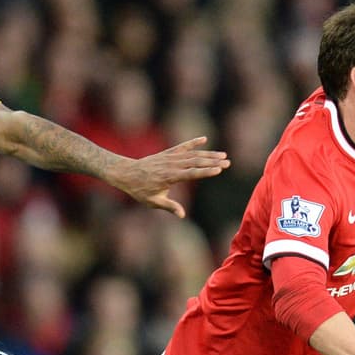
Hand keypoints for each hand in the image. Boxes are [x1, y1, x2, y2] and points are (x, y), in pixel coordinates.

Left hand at [110, 137, 229, 217]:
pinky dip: (193, 142)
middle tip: (228, 162)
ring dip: (208, 154)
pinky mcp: (167, 153)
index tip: (219, 170)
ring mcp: (169, 157)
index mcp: (169, 177)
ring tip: (223, 155)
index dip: (206, 171)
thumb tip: (182, 215)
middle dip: (213, 162)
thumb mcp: (154, 202)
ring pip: (192, 154)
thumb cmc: (140, 190)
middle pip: (196, 162)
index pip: (191, 173)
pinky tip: (204, 139)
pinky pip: (182, 146)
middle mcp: (171, 165)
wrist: (126, 174)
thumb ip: (170, 206)